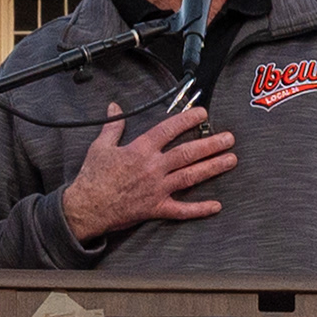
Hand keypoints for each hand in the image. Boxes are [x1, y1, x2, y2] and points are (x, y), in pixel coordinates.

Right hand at [59, 101, 235, 241]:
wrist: (86, 208)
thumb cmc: (92, 178)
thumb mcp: (100, 146)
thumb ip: (113, 126)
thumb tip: (115, 107)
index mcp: (140, 150)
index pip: (169, 130)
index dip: (187, 119)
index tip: (202, 113)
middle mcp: (152, 168)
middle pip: (187, 153)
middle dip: (211, 144)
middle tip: (229, 138)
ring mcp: (156, 189)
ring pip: (190, 176)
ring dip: (212, 168)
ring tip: (230, 160)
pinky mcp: (155, 208)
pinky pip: (181, 210)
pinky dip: (199, 209)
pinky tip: (216, 206)